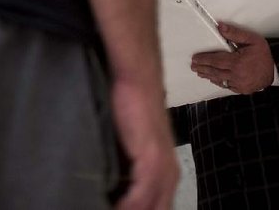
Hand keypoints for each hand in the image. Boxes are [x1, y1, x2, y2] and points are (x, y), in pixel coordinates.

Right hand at [111, 79, 178, 209]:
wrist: (137, 80)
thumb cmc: (129, 108)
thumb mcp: (128, 146)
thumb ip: (124, 169)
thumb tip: (108, 187)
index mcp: (167, 174)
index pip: (156, 207)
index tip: (112, 209)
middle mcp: (170, 175)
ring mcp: (164, 169)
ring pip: (150, 208)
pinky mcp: (153, 160)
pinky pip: (141, 198)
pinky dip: (127, 207)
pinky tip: (110, 208)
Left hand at [191, 22, 274, 93]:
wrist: (277, 72)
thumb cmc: (264, 54)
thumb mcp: (252, 40)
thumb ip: (235, 33)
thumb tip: (219, 26)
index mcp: (237, 62)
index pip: (215, 60)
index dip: (204, 59)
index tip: (195, 58)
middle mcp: (236, 75)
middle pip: (214, 71)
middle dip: (202, 68)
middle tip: (193, 66)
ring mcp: (238, 84)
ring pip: (219, 80)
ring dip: (208, 75)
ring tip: (199, 72)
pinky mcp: (241, 89)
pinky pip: (226, 86)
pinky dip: (218, 82)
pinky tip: (213, 79)